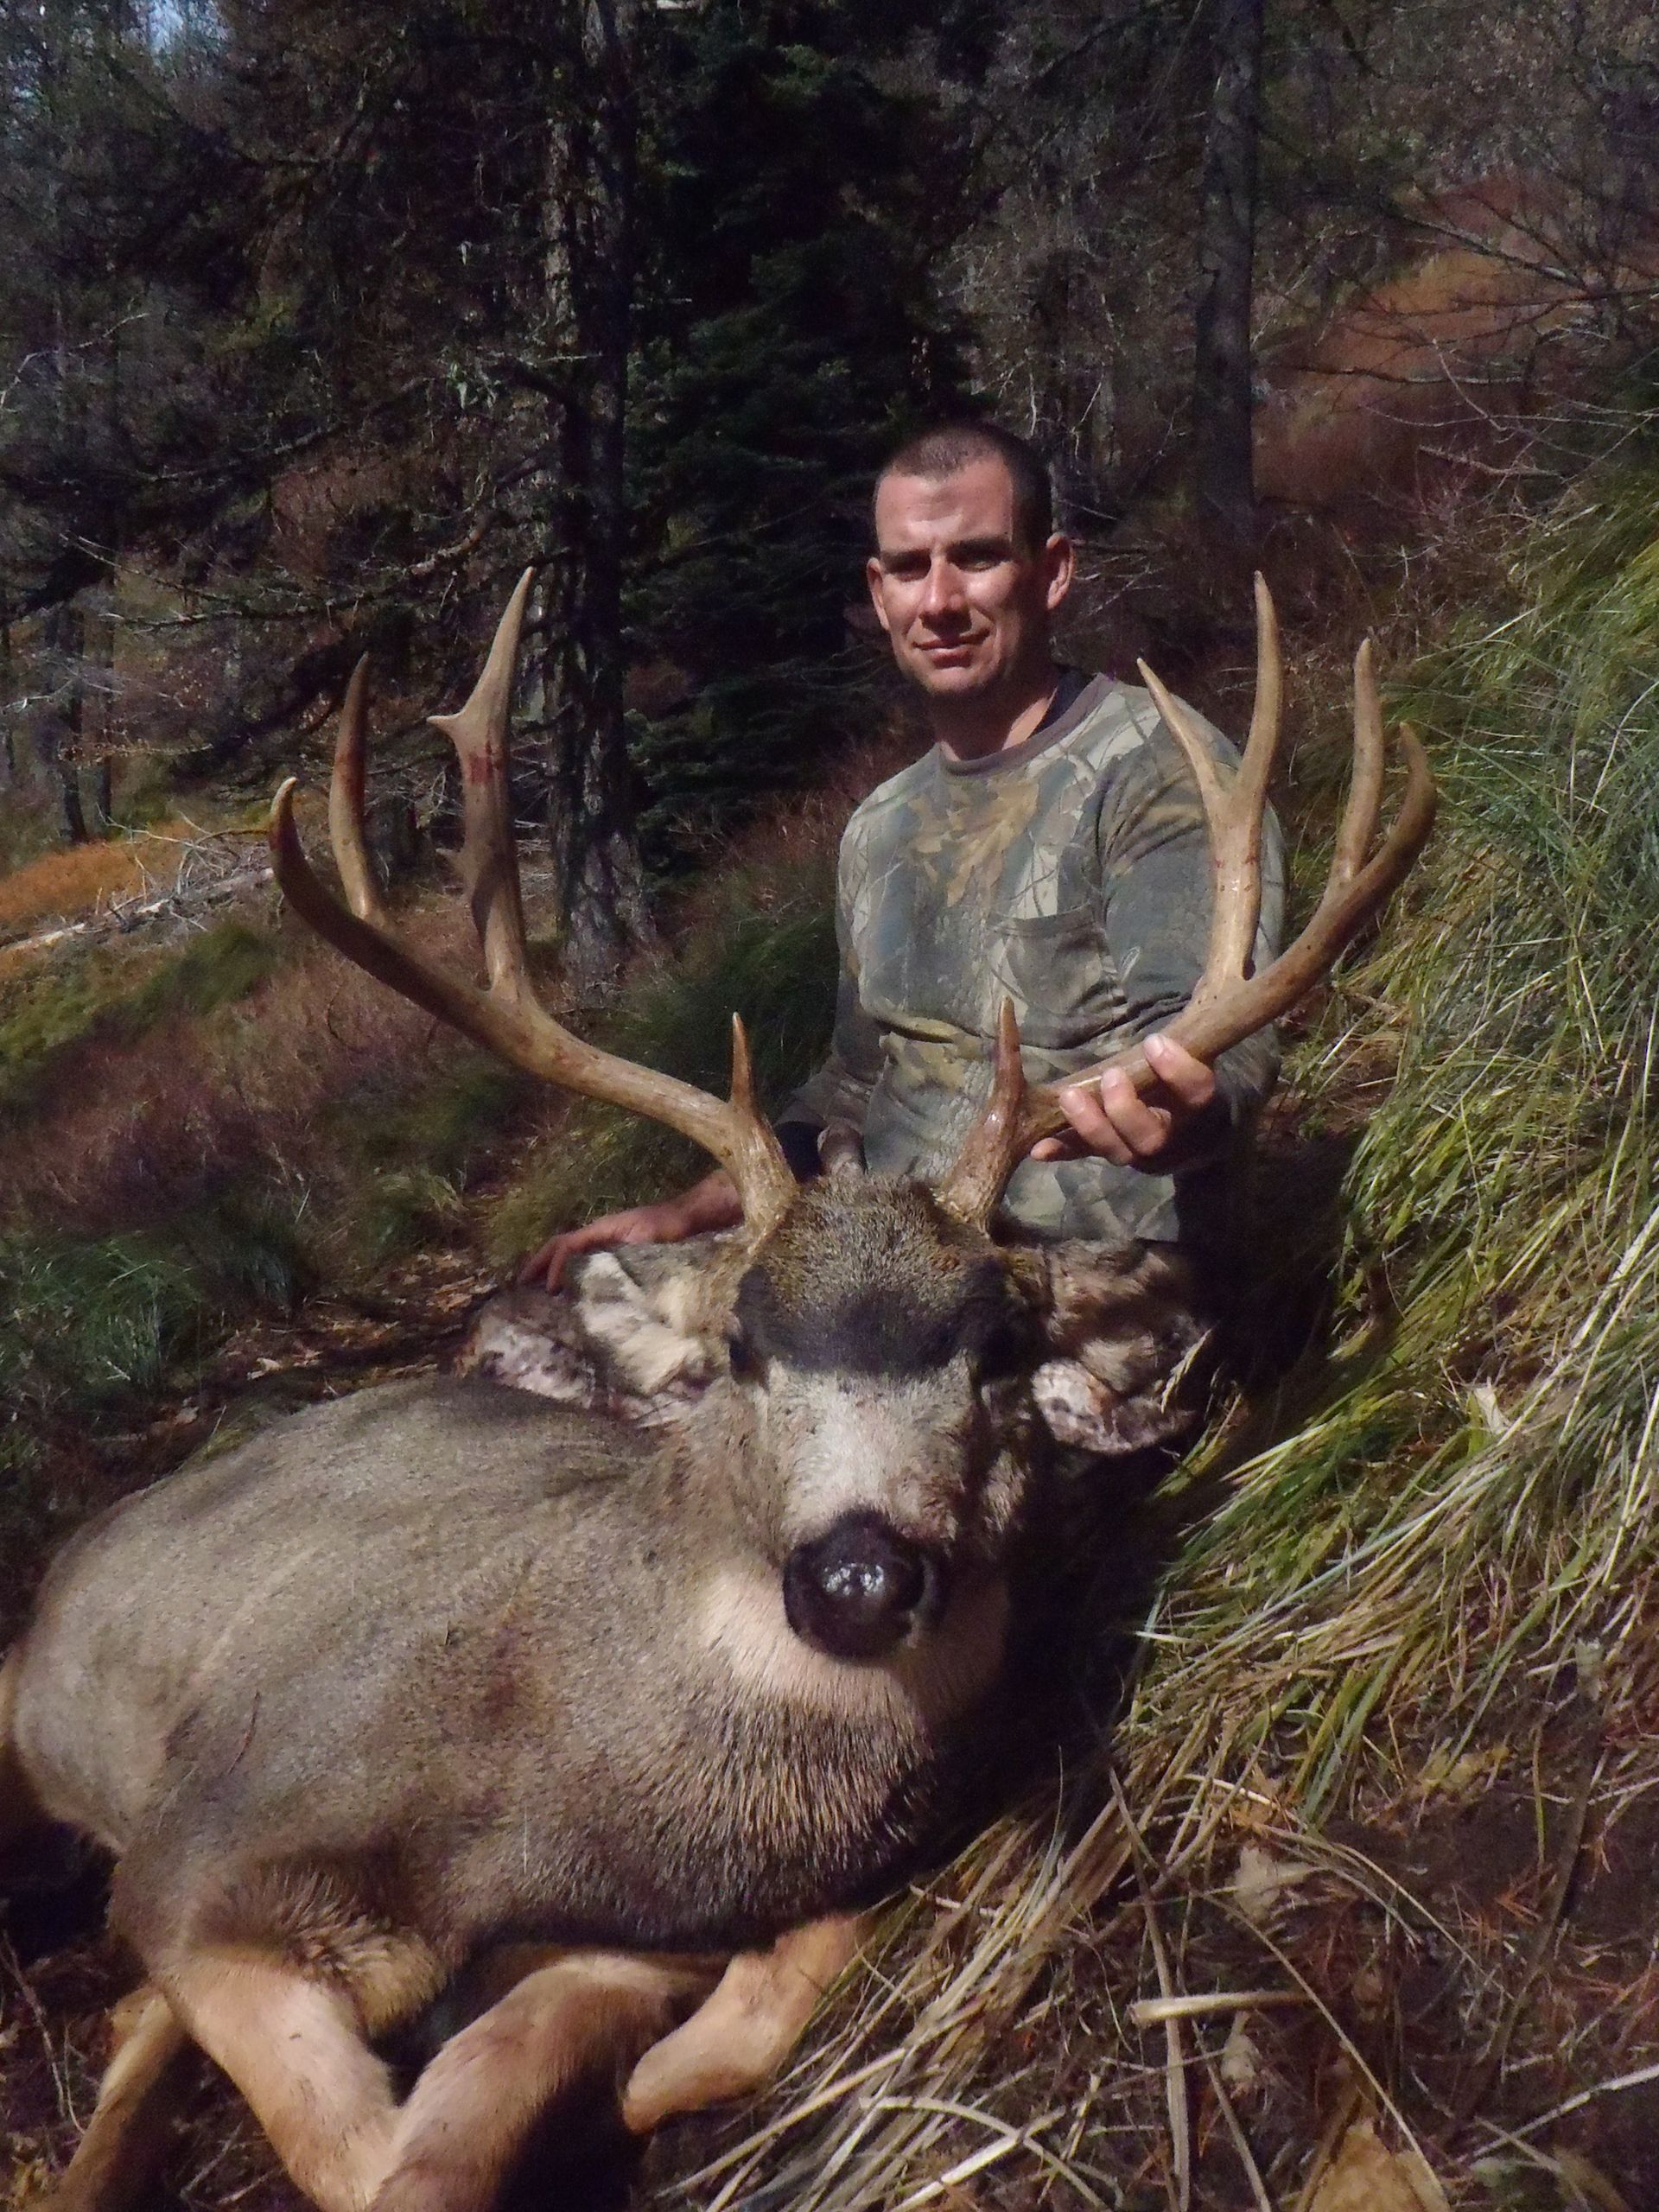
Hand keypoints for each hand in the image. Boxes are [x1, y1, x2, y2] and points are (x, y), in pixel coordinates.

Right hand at [517, 1172, 742, 1291]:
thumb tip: (601, 1275)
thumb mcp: (646, 1241)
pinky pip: (582, 1256)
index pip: (566, 1246)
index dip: (553, 1267)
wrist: (687, 1218)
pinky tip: (566, 1285)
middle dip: (538, 1262)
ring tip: (534, 1287)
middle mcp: (598, 1233)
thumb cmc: (669, 1228)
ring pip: (568, 1250)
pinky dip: (567, 1268)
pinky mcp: (614, 1248)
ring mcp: (605, 1239)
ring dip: (549, 1265)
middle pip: (559, 1245)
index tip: (550, 1290)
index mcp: (601, 1230)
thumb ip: (624, 1254)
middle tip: (520, 1284)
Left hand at [1028, 1033, 1216, 1171]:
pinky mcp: (1111, 1153)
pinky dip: (1063, 1151)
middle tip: (1110, 1075)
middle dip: (1126, 1108)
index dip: (1177, 1070)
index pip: (1197, 1092)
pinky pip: (1086, 1156)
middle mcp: (1171, 1136)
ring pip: (1118, 1152)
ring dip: (1091, 1126)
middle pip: (1152, 1137)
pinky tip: (1041, 1148)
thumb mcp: (1192, 1055)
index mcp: (1196, 1106)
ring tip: (1069, 1097)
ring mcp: (1138, 1152)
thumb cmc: (1181, 1077)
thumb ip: (1184, 1034)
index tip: (1153, 1042)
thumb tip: (1216, 965)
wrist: (1189, 1129)